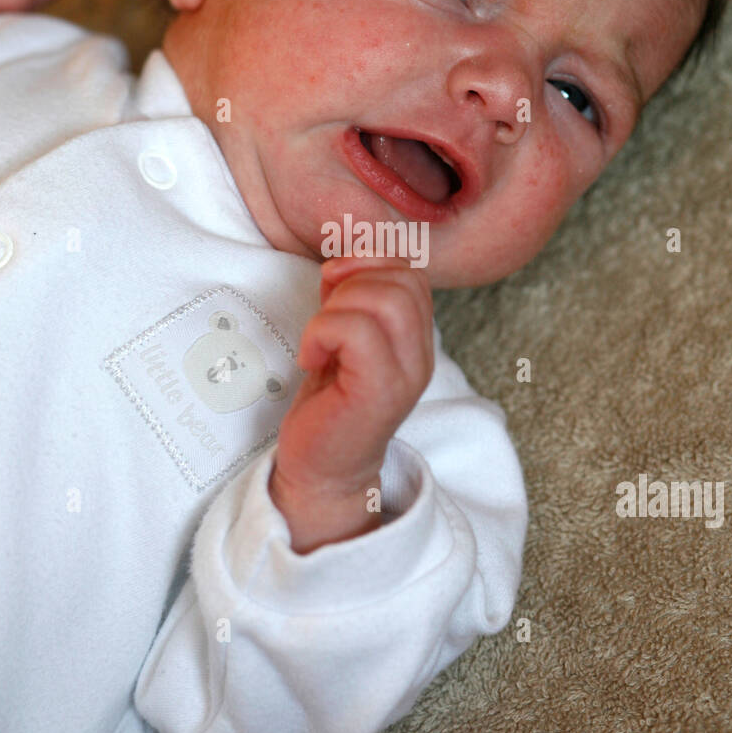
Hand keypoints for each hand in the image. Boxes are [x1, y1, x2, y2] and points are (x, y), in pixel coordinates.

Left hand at [269, 255, 433, 553]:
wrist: (321, 471)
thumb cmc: (328, 405)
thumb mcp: (343, 338)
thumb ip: (353, 298)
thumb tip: (343, 261)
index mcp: (414, 339)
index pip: (410, 272)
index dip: (367, 265)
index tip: (333, 294)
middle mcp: (420, 355)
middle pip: (404, 279)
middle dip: (351, 283)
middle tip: (325, 319)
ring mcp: (405, 375)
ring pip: (385, 299)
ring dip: (336, 310)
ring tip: (320, 342)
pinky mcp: (379, 392)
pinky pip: (356, 330)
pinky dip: (322, 333)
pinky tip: (312, 360)